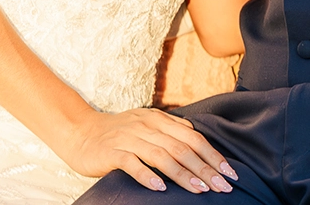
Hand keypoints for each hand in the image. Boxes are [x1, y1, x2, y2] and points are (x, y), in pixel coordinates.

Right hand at [60, 108, 238, 193]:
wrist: (79, 132)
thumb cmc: (116, 133)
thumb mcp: (145, 125)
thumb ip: (169, 128)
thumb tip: (196, 134)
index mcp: (157, 119)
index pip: (192, 137)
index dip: (213, 155)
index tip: (230, 173)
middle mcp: (146, 126)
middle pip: (182, 147)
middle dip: (205, 168)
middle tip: (223, 187)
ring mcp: (128, 138)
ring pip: (161, 156)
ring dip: (183, 174)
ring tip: (200, 190)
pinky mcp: (111, 152)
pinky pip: (132, 163)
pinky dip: (147, 176)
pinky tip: (160, 189)